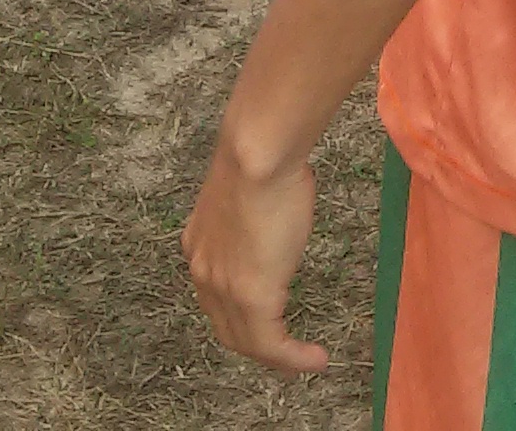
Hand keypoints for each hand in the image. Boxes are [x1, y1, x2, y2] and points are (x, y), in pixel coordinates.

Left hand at [182, 139, 327, 374]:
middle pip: (227, 327)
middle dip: (257, 345)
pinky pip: (271, 344)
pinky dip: (293, 358)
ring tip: (304, 361)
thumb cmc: (262, 157)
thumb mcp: (251, 194)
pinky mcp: (251, 297)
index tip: (267, 319)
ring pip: (247, 341)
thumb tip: (277, 208)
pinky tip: (315, 359)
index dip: (239, 315)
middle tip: (285, 353)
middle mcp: (203, 271)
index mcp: (200, 245)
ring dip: (278, 357)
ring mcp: (224, 287)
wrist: (258, 154)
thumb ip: (255, 216)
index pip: (216, 296)